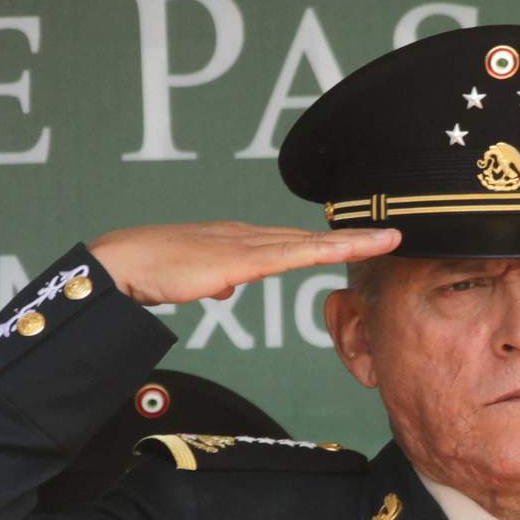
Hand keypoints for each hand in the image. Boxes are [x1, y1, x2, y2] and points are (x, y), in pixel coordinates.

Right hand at [89, 222, 400, 304]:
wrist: (124, 264)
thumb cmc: (153, 271)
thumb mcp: (195, 279)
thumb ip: (217, 279)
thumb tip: (227, 285)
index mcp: (241, 241)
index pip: (296, 241)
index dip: (332, 240)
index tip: (365, 241)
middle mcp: (250, 236)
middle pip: (313, 237)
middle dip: (355, 236)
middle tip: (396, 234)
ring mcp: (247, 245)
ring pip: (310, 243)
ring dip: (352, 240)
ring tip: (390, 238)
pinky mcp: (241, 260)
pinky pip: (292, 255)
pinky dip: (325, 250)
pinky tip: (350, 249)